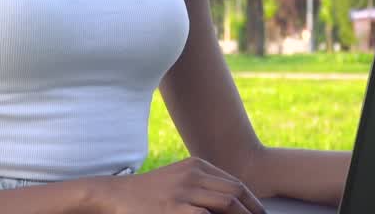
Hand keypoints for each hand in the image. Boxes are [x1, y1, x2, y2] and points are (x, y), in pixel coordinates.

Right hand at [95, 157, 266, 213]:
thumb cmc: (148, 193)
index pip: (235, 183)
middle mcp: (193, 174)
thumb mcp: (177, 181)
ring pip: (227, 204)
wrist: (114, 195)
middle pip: (236, 192)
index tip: (259, 213)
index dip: (251, 201)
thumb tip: (228, 204)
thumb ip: (201, 187)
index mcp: (196, 165)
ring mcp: (184, 192)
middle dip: (253, 210)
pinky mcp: (174, 209)